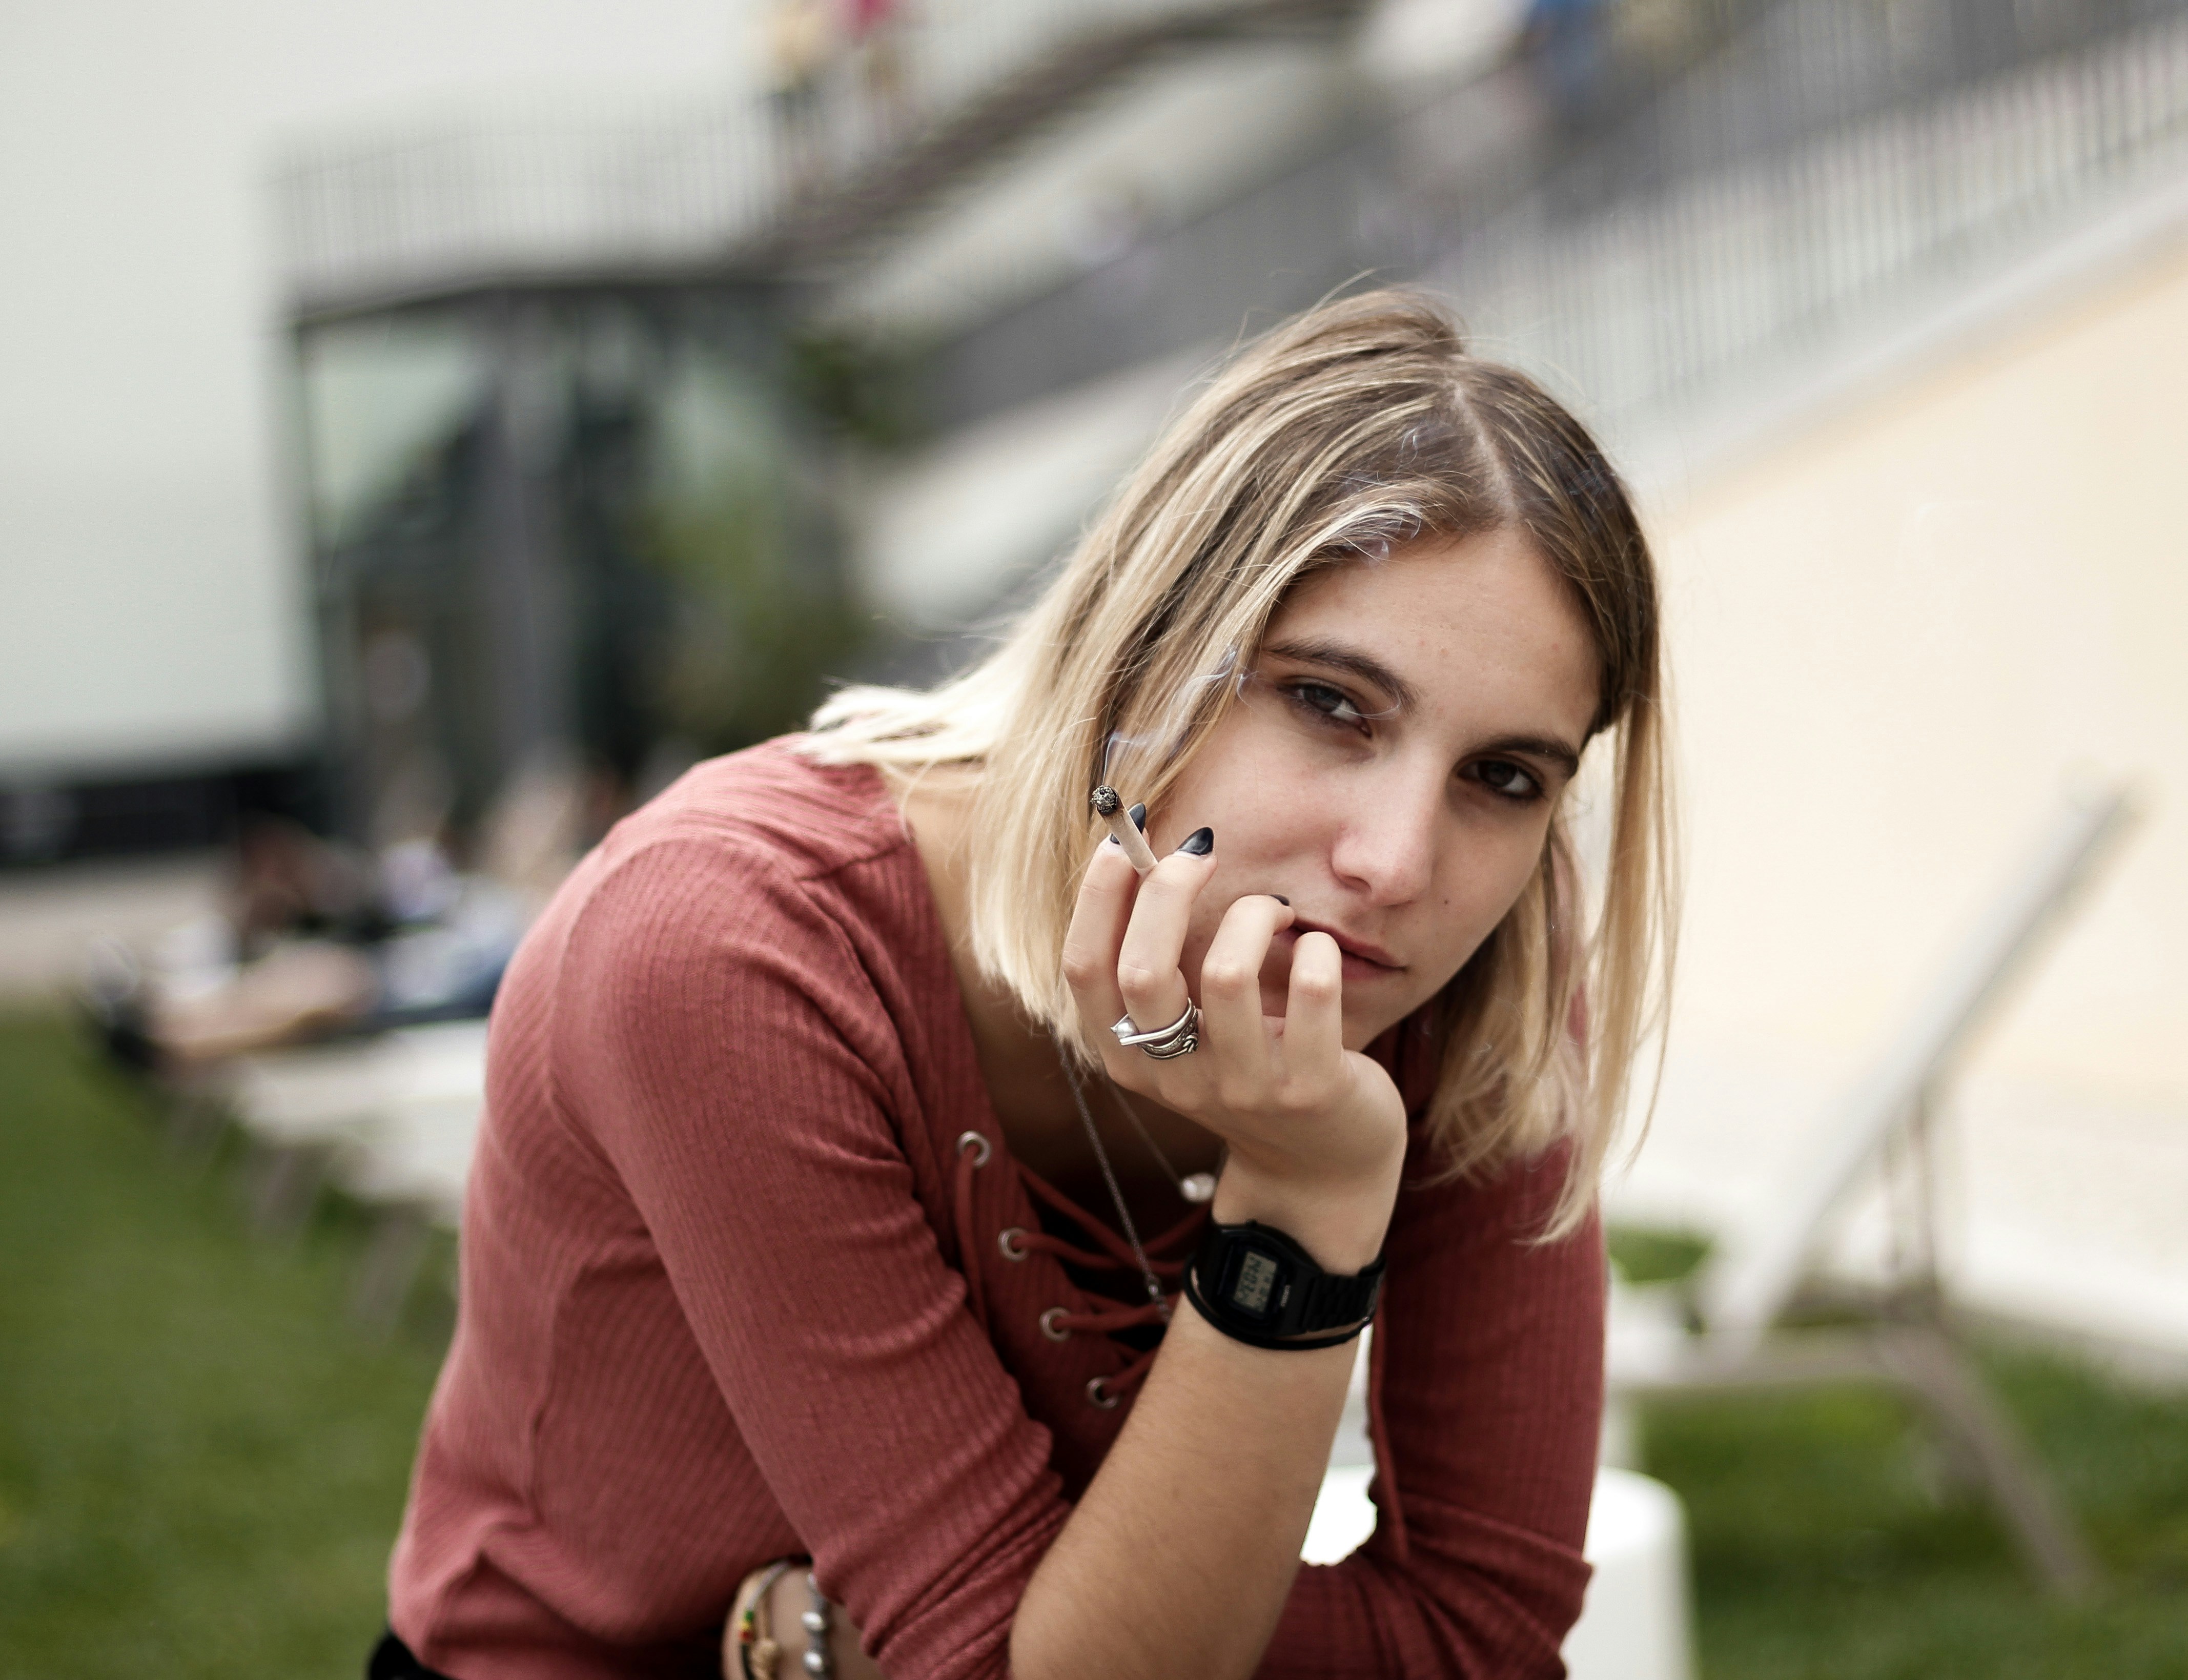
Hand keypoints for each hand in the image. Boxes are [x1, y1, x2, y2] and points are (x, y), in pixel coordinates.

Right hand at [1060, 829, 1405, 1267]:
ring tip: (1274, 910)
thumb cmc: (1249, 1066)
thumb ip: (1158, 963)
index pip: (1083, 968)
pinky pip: (1311, 994)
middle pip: (1142, 968)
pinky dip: (1318, 951)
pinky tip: (1320, 949)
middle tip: (1201, 852)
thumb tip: (1140, 856)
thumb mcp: (1185, 1030)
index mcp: (1127, 1055)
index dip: (1098, 894)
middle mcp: (1173, 1078)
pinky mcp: (1309, 1090)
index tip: (1125, 842)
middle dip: (1168, 887)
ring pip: (1226, 973)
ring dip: (1253, 913)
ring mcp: (1241, 1088)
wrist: (1321, 1167)